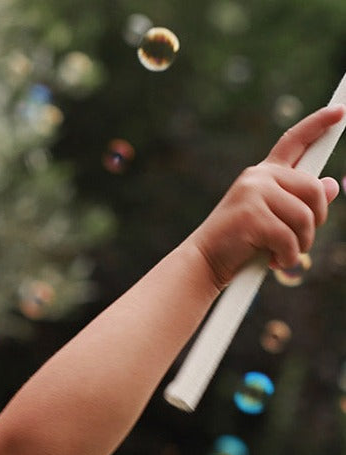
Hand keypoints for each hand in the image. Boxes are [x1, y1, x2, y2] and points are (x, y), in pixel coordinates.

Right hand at [188, 105, 342, 289]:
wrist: (202, 263)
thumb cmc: (236, 244)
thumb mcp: (272, 219)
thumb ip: (299, 202)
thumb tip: (332, 185)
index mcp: (262, 175)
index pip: (293, 141)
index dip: (318, 124)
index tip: (339, 111)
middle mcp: (258, 178)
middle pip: (314, 190)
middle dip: (316, 220)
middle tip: (301, 240)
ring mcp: (253, 194)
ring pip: (305, 217)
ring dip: (301, 243)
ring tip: (284, 255)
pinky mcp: (252, 216)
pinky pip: (289, 238)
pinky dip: (287, 257)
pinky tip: (274, 263)